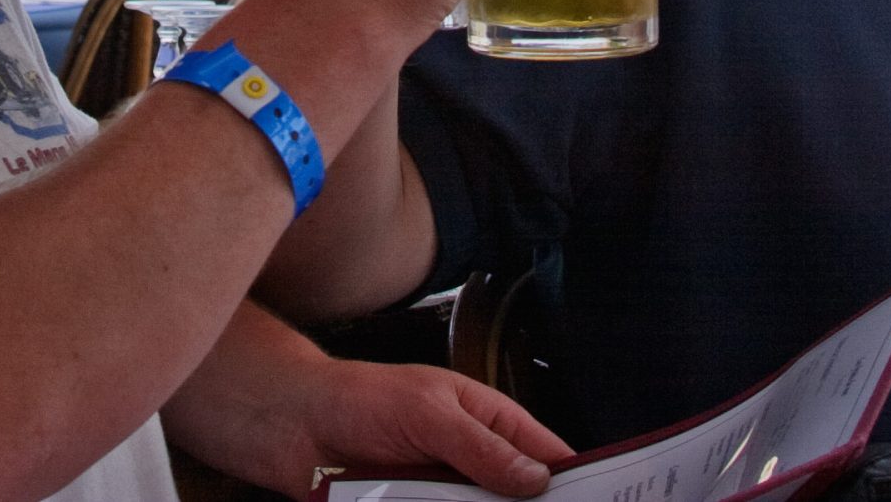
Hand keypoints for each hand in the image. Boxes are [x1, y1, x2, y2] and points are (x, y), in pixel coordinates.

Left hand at [279, 359, 570, 497]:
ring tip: (454, 500)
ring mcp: (445, 493)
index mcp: (487, 420)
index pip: (545, 454)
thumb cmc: (358, 398)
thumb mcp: (427, 413)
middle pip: (518, 498)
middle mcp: (471, 461)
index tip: (596, 500)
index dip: (572, 479)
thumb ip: (481, 448)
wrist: (294, 426)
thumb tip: (534, 479)